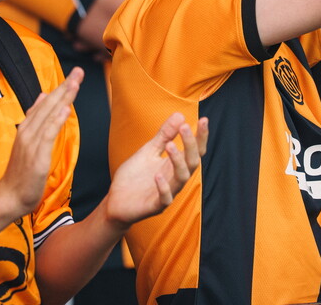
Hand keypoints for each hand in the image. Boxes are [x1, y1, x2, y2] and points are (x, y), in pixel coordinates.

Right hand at [0, 68, 82, 216]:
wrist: (10, 196)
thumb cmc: (22, 172)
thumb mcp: (30, 142)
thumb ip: (36, 119)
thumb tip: (43, 97)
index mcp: (28, 128)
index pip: (46, 103)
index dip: (60, 88)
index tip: (74, 74)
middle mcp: (28, 131)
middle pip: (48, 104)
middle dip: (64, 87)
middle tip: (79, 71)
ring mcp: (31, 142)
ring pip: (49, 115)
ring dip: (62, 98)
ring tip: (75, 83)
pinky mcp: (36, 155)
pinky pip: (47, 134)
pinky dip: (56, 120)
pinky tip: (65, 109)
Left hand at [103, 113, 208, 228]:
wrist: (116, 201)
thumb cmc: (135, 176)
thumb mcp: (149, 151)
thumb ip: (165, 135)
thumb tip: (180, 115)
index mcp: (176, 164)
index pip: (195, 150)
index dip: (200, 136)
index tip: (204, 119)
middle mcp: (175, 178)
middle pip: (192, 162)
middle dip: (191, 145)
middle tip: (184, 127)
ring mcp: (168, 192)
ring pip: (181, 178)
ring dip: (178, 161)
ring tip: (170, 145)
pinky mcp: (155, 206)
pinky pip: (165, 198)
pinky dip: (163, 187)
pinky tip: (157, 175)